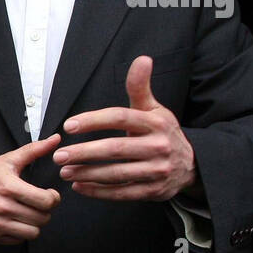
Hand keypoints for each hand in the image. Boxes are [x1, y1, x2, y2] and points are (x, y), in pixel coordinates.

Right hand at [0, 133, 61, 243]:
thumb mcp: (8, 159)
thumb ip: (34, 150)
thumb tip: (55, 140)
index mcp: (9, 187)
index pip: (46, 201)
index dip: (53, 198)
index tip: (50, 195)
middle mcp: (2, 207)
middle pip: (42, 218)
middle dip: (45, 211)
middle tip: (38, 204)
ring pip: (33, 232)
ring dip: (34, 224)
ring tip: (28, 214)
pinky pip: (18, 240)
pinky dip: (21, 232)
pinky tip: (16, 221)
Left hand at [54, 55, 198, 200]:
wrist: (192, 165)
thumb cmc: (163, 133)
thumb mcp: (154, 109)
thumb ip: (140, 87)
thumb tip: (142, 59)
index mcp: (155, 122)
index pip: (120, 118)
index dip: (93, 121)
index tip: (68, 126)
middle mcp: (158, 146)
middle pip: (116, 149)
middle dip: (84, 153)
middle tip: (59, 155)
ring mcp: (157, 171)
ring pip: (117, 173)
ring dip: (87, 173)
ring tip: (64, 171)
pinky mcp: (154, 191)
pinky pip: (122, 193)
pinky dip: (98, 192)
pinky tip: (79, 186)